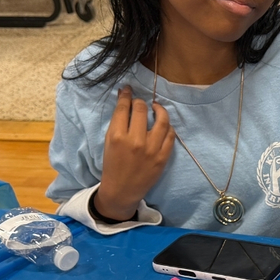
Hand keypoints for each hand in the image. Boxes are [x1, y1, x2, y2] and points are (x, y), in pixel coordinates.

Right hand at [94, 86, 175, 220]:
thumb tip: (125, 100)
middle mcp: (135, 141)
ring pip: (162, 120)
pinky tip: (164, 124)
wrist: (122, 190)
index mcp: (117, 136)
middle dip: (140, 102)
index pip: (124, 107)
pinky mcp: (163, 157)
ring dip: (159, 110)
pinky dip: (168, 127)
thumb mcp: (109, 142)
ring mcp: (152, 149)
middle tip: (140, 102)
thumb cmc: (113, 165)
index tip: (128, 90)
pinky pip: (170, 135)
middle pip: (141, 109)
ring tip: (156, 108)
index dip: (127, 95)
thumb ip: (117, 122)